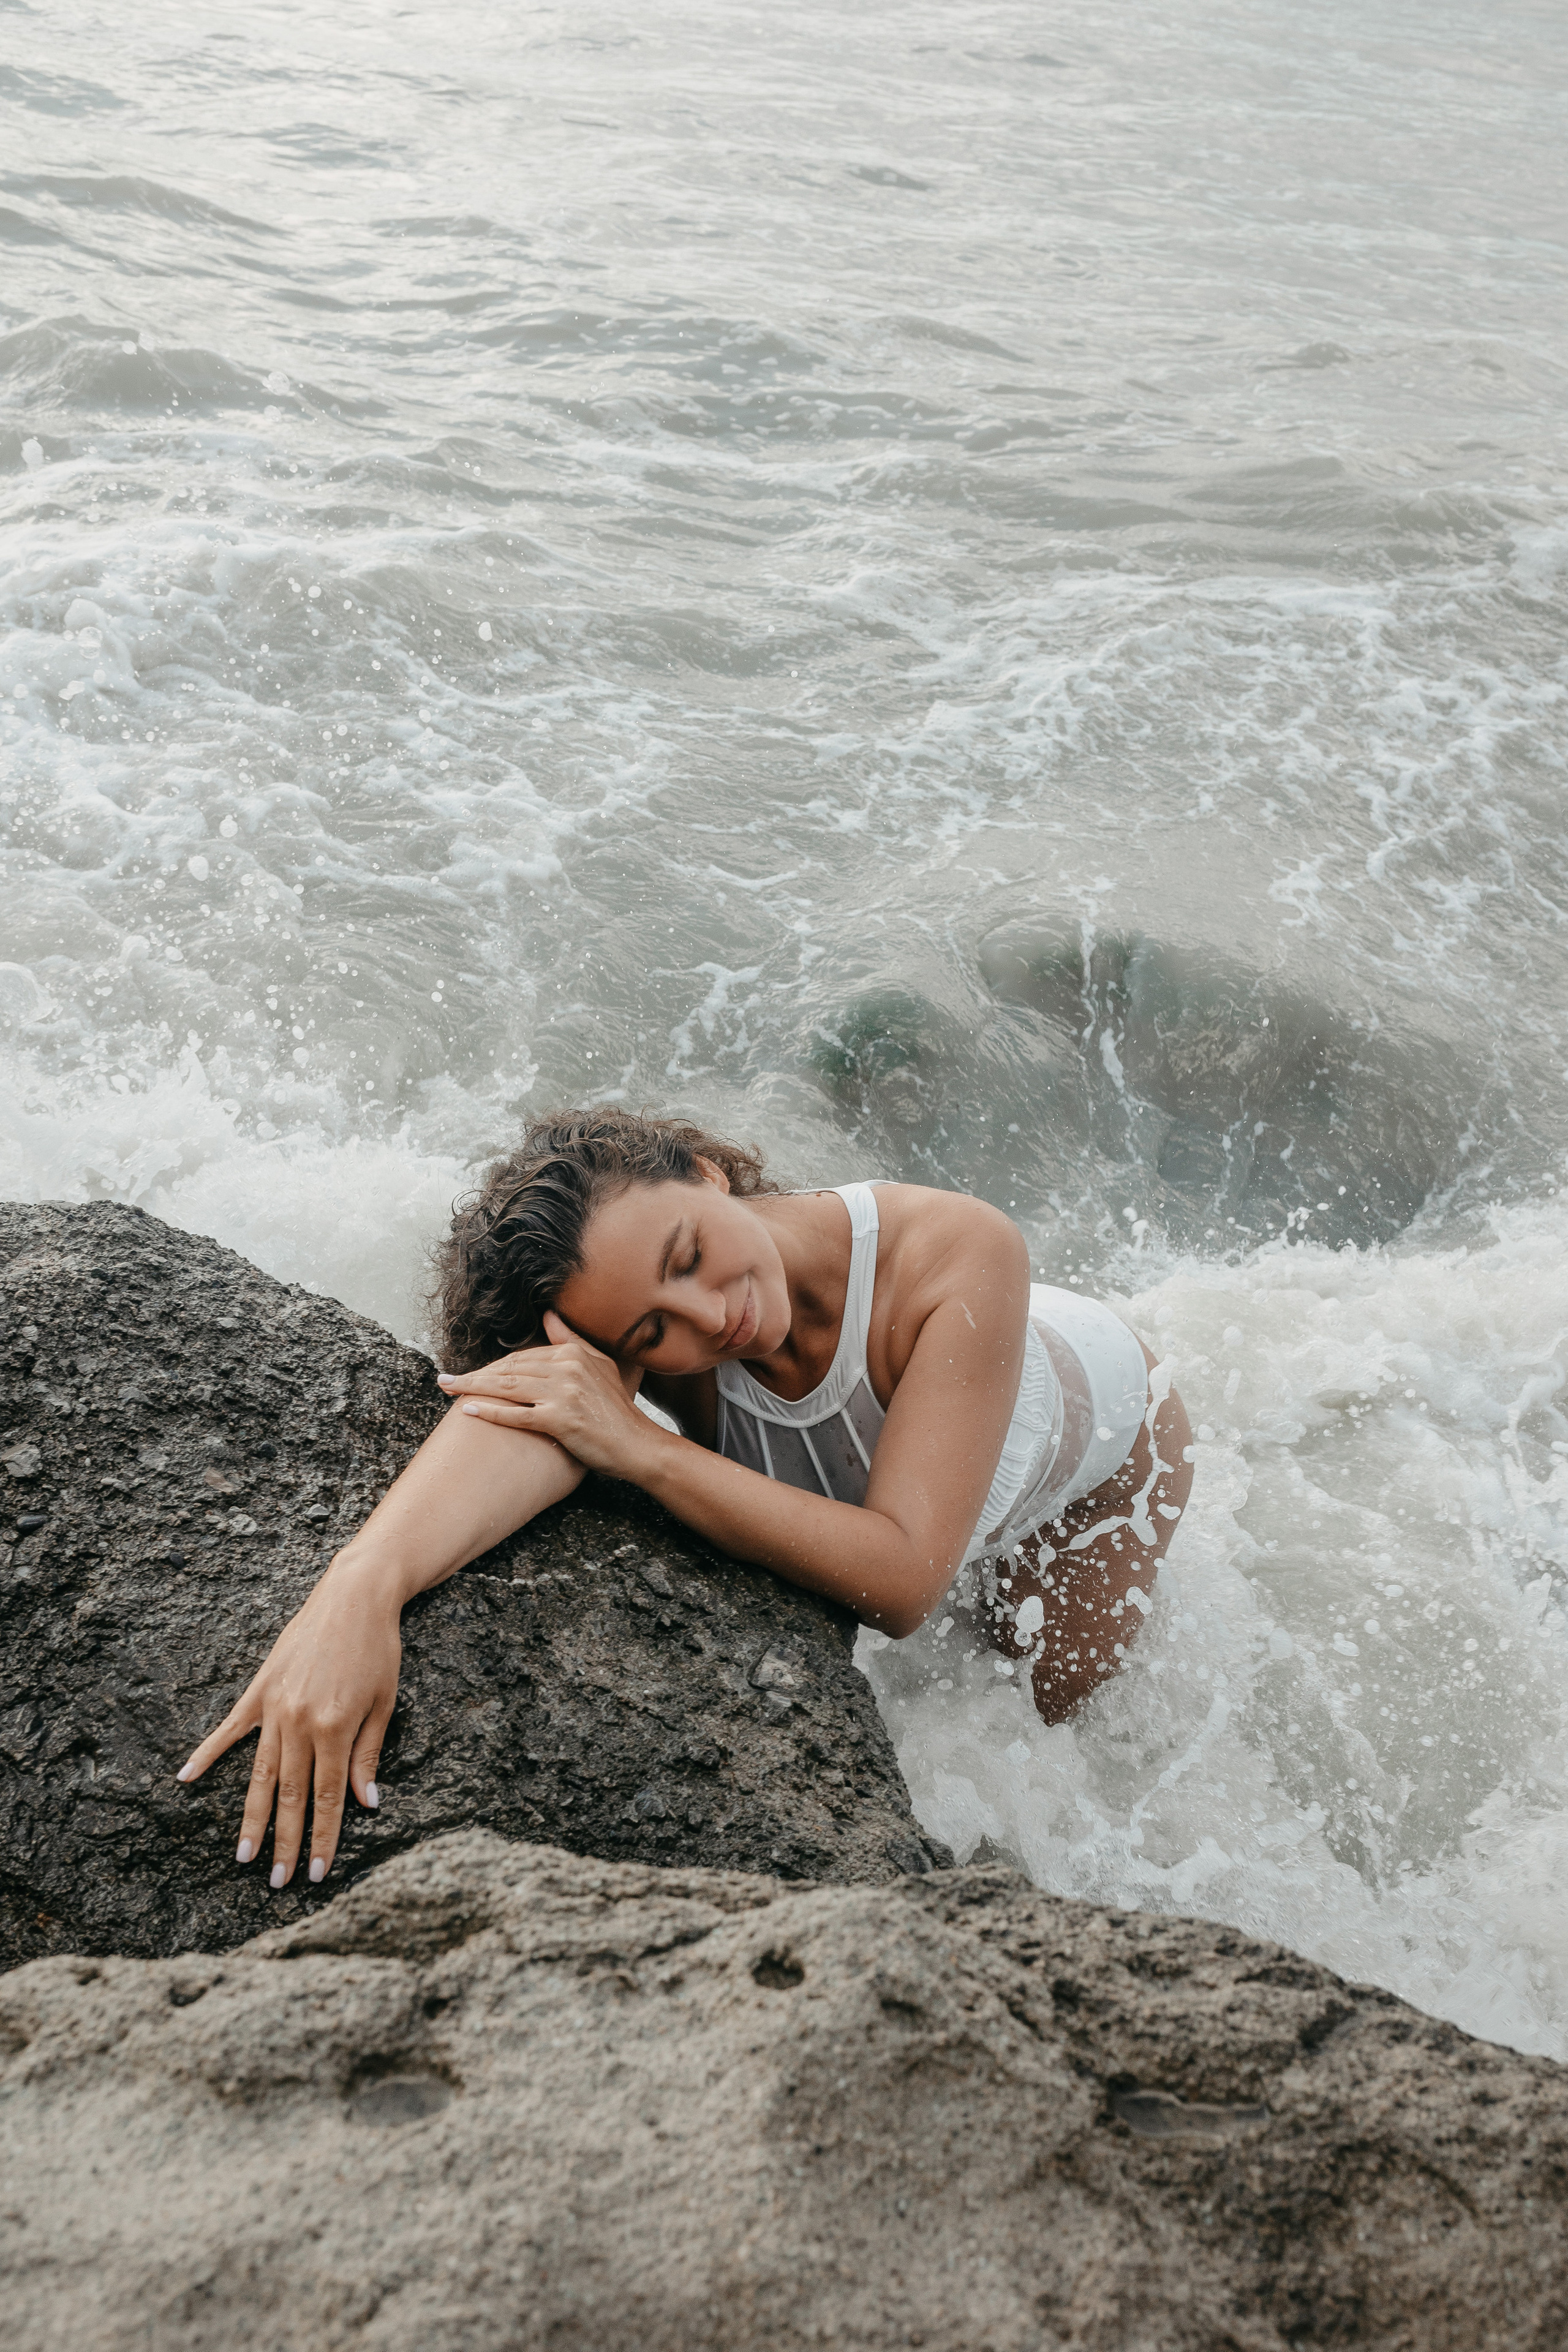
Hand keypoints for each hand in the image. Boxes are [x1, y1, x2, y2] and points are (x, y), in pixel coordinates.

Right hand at [176, 1557, 399, 1887]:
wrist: (355, 1594)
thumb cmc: (378, 1648)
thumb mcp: (384, 1703)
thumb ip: (368, 1755)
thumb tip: (365, 1804)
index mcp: (334, 1729)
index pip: (328, 1799)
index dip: (323, 1838)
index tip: (316, 1873)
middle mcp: (299, 1722)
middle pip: (291, 1796)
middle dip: (286, 1842)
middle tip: (278, 1883)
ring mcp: (274, 1706)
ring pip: (260, 1774)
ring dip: (252, 1817)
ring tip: (241, 1855)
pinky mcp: (260, 1689)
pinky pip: (230, 1728)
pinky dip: (207, 1753)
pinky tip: (185, 1778)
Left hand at [436, 1311, 654, 1478]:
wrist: (638, 1446)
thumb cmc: (617, 1411)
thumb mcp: (600, 1367)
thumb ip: (572, 1341)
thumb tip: (549, 1316)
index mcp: (574, 1354)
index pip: (522, 1356)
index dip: (493, 1365)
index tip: (470, 1373)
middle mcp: (568, 1369)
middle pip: (510, 1369)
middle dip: (474, 1375)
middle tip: (445, 1380)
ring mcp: (563, 1394)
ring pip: (508, 1387)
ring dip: (472, 1387)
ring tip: (447, 1389)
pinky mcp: (560, 1419)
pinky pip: (517, 1414)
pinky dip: (490, 1412)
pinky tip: (469, 1410)